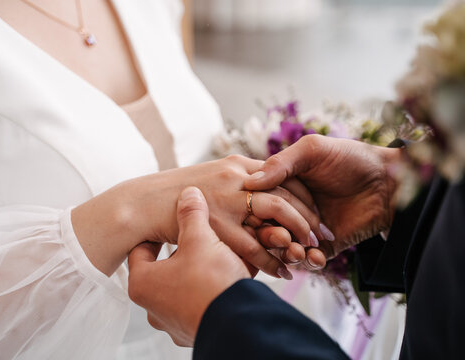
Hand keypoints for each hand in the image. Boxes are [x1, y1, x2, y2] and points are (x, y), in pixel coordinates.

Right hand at [72, 155, 318, 275]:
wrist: (142, 203)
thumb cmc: (176, 193)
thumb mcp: (210, 178)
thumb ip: (236, 182)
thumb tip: (260, 192)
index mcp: (237, 164)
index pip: (283, 175)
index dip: (305, 195)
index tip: (319, 212)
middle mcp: (236, 177)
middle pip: (286, 193)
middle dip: (309, 217)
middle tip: (322, 236)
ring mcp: (227, 198)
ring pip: (276, 215)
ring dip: (296, 235)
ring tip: (308, 253)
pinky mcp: (216, 223)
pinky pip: (252, 244)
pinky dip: (271, 260)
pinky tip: (283, 271)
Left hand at [128, 187, 250, 346]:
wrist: (240, 324)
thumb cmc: (211, 281)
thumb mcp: (200, 239)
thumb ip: (191, 214)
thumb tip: (188, 192)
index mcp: (142, 283)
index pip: (141, 249)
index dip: (159, 232)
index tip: (171, 222)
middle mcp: (152, 306)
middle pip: (167, 267)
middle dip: (188, 251)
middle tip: (203, 237)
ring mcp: (173, 322)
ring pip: (187, 285)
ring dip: (204, 269)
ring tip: (224, 254)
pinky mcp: (195, 331)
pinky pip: (202, 301)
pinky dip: (215, 287)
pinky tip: (234, 273)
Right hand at [244, 135, 401, 266]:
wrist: (390, 182)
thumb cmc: (351, 158)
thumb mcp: (312, 150)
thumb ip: (279, 164)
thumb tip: (248, 183)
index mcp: (282, 185)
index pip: (258, 202)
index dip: (255, 212)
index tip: (256, 218)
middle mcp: (291, 208)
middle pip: (269, 228)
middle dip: (271, 237)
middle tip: (281, 238)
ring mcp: (308, 228)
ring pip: (286, 247)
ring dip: (288, 252)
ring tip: (296, 251)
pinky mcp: (325, 245)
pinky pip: (310, 260)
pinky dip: (309, 261)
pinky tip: (314, 256)